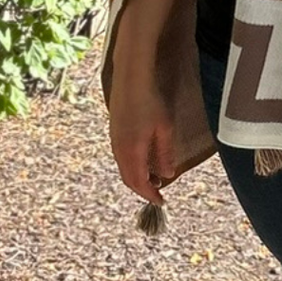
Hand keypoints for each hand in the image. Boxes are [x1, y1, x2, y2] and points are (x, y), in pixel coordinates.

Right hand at [107, 66, 176, 204]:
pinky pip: (120, 158)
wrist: (131, 78)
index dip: (150, 195)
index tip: (161, 201)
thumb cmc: (150, 101)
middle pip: (128, 179)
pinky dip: (131, 166)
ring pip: (123, 168)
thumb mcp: (165, 129)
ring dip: (136, 177)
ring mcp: (114, 140)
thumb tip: (167, 174)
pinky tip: (143, 160)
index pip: (139, 183)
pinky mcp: (114, 132)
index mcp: (132, 151)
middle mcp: (119, 149)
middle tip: (157, 192)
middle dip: (142, 189)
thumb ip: (165, 154)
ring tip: (153, 177)